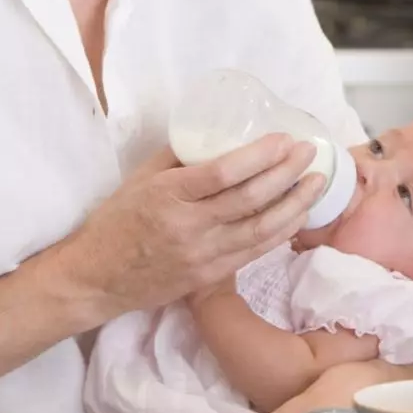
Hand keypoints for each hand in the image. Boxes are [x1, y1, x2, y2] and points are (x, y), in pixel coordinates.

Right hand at [43, 134, 324, 327]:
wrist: (95, 278)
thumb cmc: (116, 222)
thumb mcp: (140, 179)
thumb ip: (179, 158)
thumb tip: (217, 133)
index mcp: (168, 195)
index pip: (223, 173)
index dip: (259, 156)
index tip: (284, 139)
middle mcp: (188, 226)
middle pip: (250, 199)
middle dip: (287, 173)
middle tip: (309, 153)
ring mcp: (201, 255)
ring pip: (261, 230)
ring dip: (295, 205)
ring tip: (317, 183)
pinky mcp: (209, 277)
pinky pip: (253, 252)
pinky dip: (280, 233)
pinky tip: (298, 215)